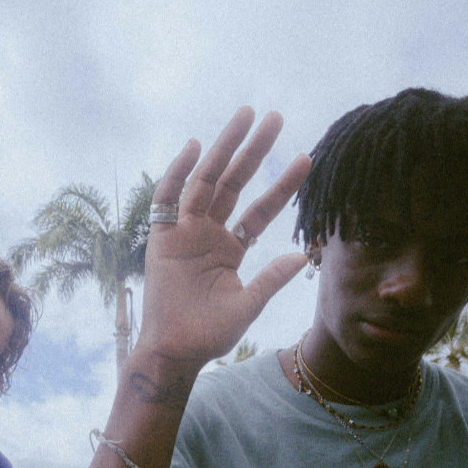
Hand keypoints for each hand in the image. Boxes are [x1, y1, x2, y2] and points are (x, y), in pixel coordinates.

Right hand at [138, 108, 310, 368]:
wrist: (174, 352)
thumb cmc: (208, 335)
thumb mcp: (249, 306)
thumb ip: (271, 279)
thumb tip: (302, 256)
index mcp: (230, 248)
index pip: (261, 209)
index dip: (283, 185)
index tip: (306, 158)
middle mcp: (207, 233)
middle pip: (234, 182)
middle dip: (255, 150)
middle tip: (276, 117)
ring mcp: (184, 232)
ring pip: (206, 180)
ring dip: (224, 148)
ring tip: (245, 116)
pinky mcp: (161, 237)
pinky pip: (168, 198)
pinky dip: (179, 172)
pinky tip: (196, 146)